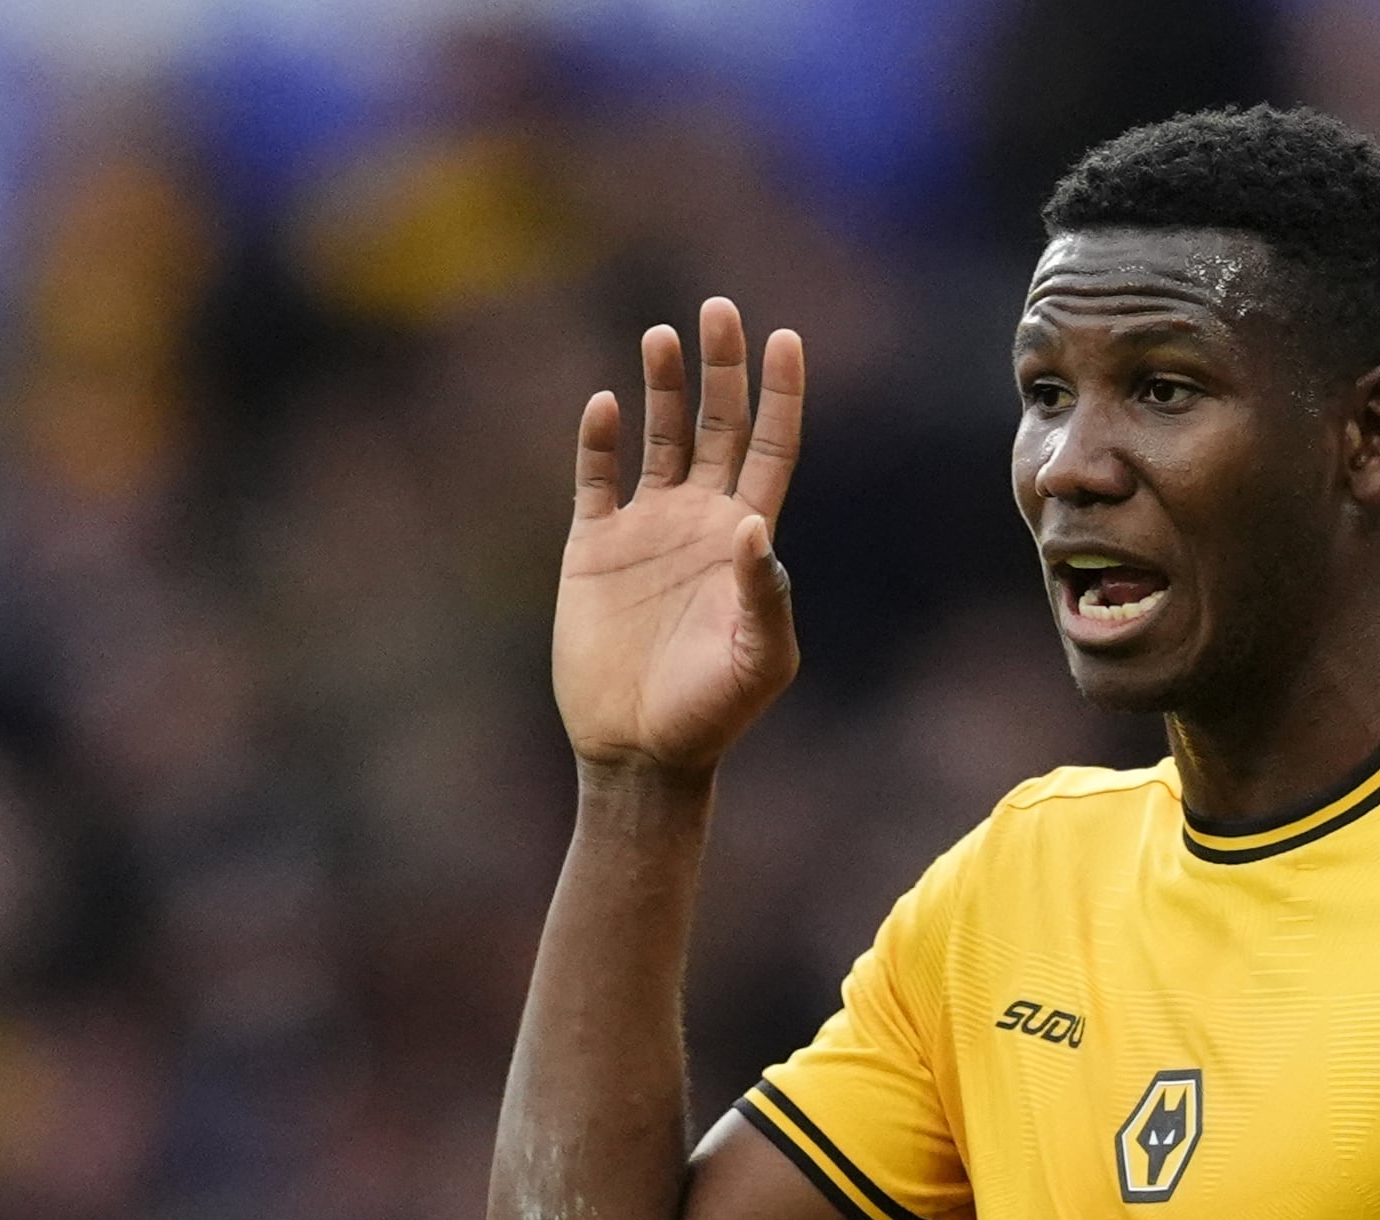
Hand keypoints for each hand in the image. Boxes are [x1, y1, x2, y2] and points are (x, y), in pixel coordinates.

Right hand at [554, 299, 804, 776]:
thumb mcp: (760, 660)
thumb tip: (755, 526)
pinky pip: (595, 479)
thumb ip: (765, 594)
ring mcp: (647, 529)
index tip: (786, 338)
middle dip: (722, 368)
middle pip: (718, 425)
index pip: (771, 447)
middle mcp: (701, 520)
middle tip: (719, 309)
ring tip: (661, 334)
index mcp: (748, 539)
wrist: (641, 750)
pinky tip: (602, 405)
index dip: (781, 395)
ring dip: (662, 386)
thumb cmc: (713, 713)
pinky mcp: (593, 547)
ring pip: (659, 437)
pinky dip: (598, 441)